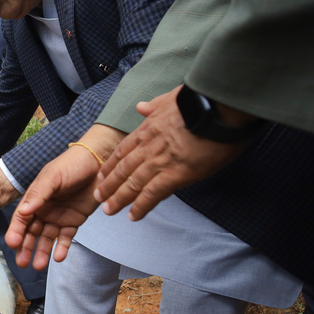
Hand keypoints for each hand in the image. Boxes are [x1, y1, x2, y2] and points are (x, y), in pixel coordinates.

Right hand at [5, 146, 101, 270]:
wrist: (99, 162)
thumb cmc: (72, 164)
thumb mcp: (52, 176)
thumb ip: (38, 193)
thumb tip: (24, 211)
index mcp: (35, 198)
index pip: (21, 218)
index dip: (16, 231)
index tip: (13, 244)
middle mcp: (44, 210)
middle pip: (32, 232)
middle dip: (26, 247)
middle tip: (22, 263)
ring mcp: (59, 216)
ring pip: (47, 238)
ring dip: (42, 252)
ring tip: (39, 266)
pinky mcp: (74, 221)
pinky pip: (66, 237)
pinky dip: (62, 248)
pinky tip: (58, 257)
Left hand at [93, 86, 249, 219]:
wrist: (216, 109)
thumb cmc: (200, 102)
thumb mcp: (170, 98)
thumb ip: (154, 105)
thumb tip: (141, 107)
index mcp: (148, 129)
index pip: (123, 150)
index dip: (111, 164)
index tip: (103, 174)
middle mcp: (149, 147)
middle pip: (123, 169)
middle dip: (109, 185)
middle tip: (98, 197)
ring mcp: (160, 162)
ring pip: (132, 183)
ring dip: (119, 198)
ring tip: (109, 210)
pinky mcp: (175, 175)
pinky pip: (152, 194)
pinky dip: (141, 206)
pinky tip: (133, 216)